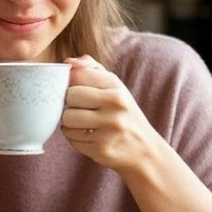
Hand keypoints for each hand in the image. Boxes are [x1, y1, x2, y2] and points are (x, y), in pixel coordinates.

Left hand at [60, 55, 161, 170]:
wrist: (144, 149)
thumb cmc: (123, 113)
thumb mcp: (114, 87)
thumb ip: (91, 68)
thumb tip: (68, 62)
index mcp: (116, 87)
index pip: (77, 75)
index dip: (71, 83)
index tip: (77, 89)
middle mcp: (115, 106)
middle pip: (70, 96)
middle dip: (70, 103)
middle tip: (80, 108)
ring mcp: (109, 128)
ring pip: (67, 119)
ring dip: (69, 122)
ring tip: (83, 123)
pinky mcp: (101, 148)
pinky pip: (71, 138)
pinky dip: (75, 137)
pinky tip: (89, 136)